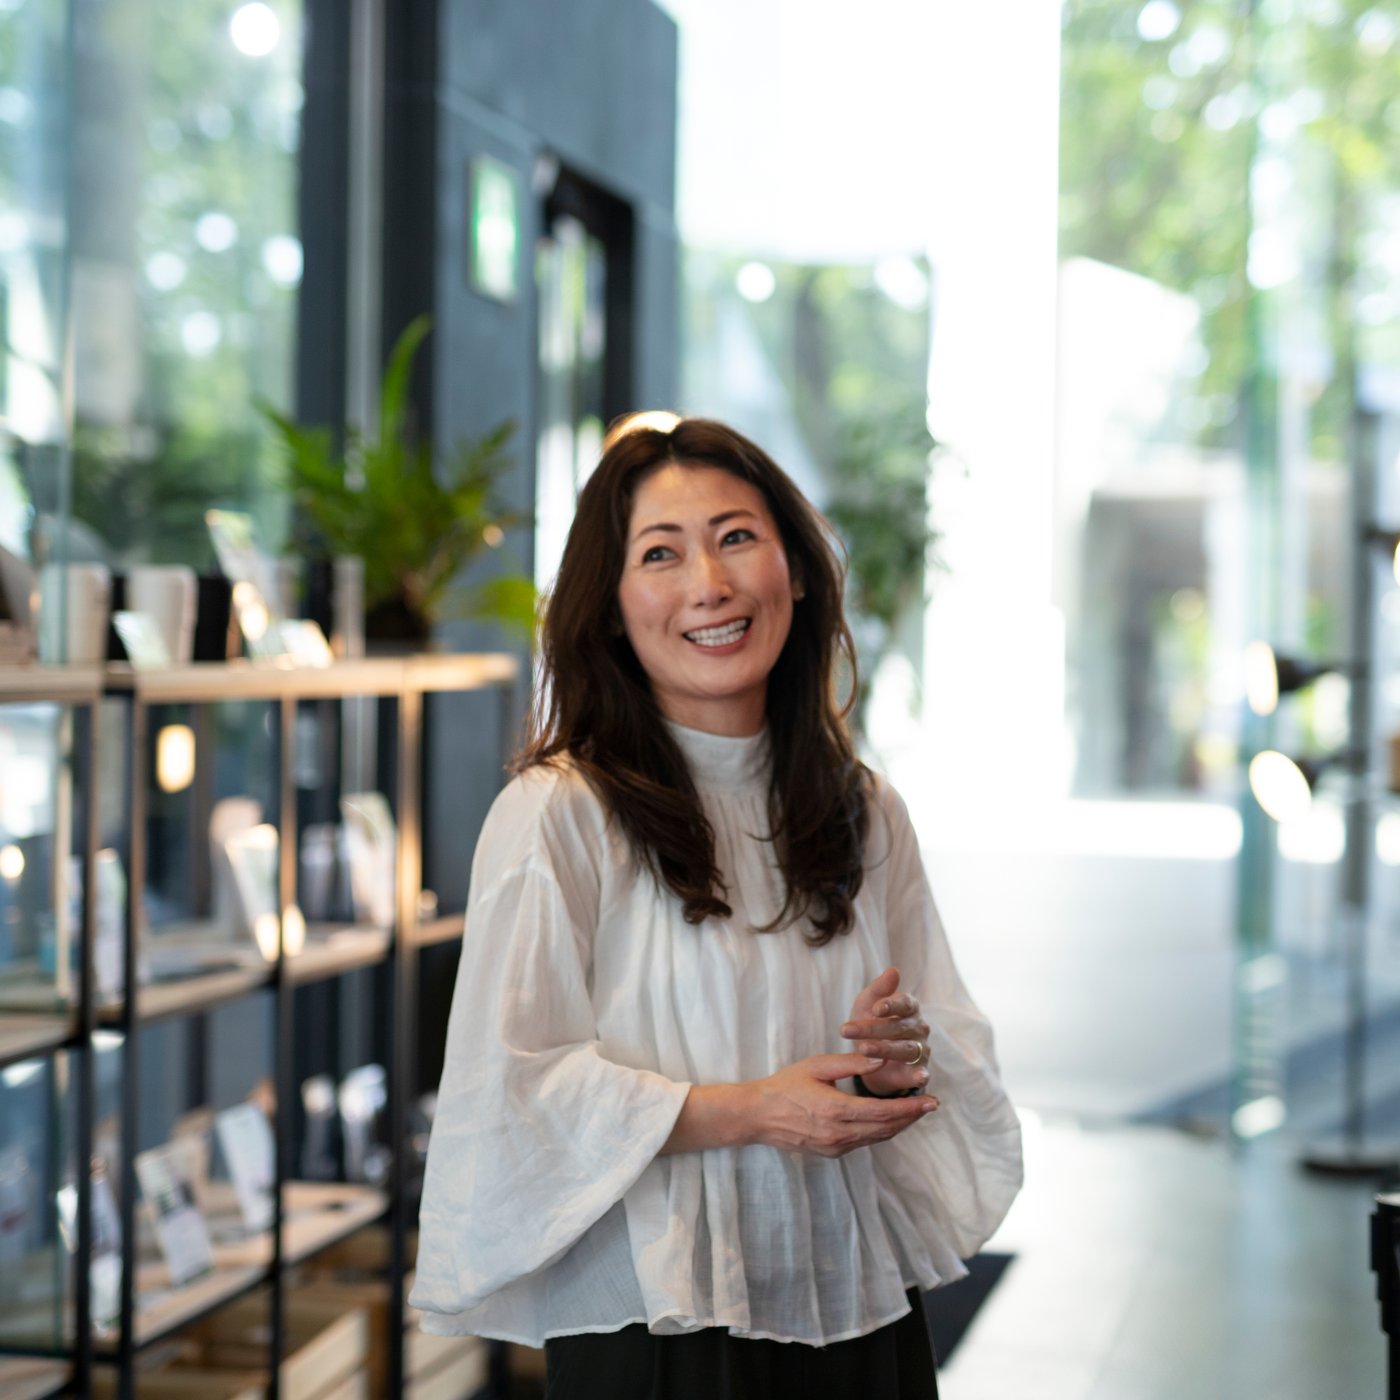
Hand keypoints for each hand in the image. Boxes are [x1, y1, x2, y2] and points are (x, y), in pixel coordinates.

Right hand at [748, 1053, 936, 1157]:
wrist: (758, 1116)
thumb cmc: (786, 1085)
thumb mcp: (817, 1066)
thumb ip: (850, 1063)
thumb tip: (881, 1059)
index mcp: (836, 1111)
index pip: (884, 1112)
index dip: (910, 1108)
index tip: (931, 1100)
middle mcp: (839, 1134)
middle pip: (886, 1129)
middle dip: (912, 1117)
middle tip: (932, 1104)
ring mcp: (836, 1147)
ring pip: (877, 1138)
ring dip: (899, 1126)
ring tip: (917, 1111)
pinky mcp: (832, 1153)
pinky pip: (864, 1142)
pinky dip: (881, 1131)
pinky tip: (890, 1120)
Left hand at [840, 967, 930, 1098]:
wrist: (869, 1057)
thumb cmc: (871, 1023)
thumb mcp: (867, 1004)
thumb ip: (879, 989)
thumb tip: (893, 970)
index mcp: (909, 1007)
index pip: (905, 1003)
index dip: (892, 1005)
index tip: (876, 1009)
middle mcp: (919, 1027)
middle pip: (899, 1027)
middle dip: (873, 1029)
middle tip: (847, 1030)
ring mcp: (920, 1050)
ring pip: (906, 1049)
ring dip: (885, 1049)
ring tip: (864, 1049)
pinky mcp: (919, 1071)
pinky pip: (921, 1073)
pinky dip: (921, 1075)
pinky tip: (920, 1076)